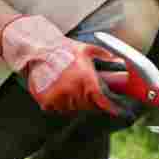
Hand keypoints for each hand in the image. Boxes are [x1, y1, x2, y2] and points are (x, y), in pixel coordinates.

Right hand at [0, 15, 135, 116]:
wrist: (38, 50)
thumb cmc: (64, 49)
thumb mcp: (87, 49)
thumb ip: (105, 55)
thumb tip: (120, 60)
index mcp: (85, 79)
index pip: (101, 100)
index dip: (109, 106)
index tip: (115, 110)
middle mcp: (73, 90)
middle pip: (87, 106)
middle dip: (90, 101)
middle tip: (88, 93)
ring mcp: (58, 97)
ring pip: (73, 109)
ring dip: (75, 103)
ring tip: (72, 89)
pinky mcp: (46, 101)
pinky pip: (58, 109)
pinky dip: (60, 103)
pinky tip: (60, 91)